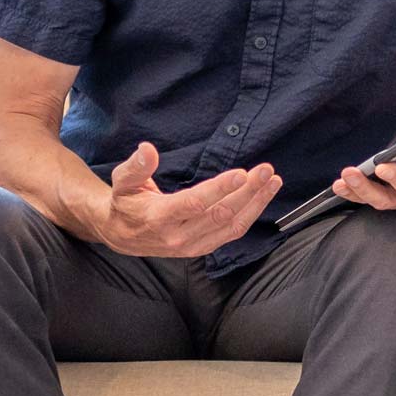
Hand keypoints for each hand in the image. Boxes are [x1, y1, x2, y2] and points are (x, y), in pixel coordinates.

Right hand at [90, 142, 281, 256]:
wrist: (122, 235)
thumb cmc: (125, 202)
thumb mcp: (123, 181)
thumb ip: (136, 166)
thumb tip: (147, 149)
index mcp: (158, 217)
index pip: (194, 204)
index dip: (219, 190)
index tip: (241, 174)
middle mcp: (178, 235)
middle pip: (220, 214)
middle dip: (247, 192)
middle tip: (265, 170)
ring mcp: (194, 245)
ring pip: (232, 225)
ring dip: (256, 202)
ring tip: (273, 181)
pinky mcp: (205, 246)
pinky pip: (233, 231)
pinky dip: (252, 213)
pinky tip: (264, 195)